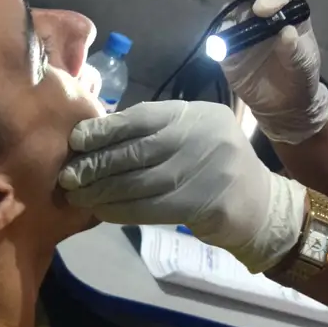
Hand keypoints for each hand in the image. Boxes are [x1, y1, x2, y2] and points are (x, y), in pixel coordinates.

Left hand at [58, 101, 306, 272]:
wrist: (259, 203)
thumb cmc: (215, 162)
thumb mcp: (192, 133)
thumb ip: (156, 130)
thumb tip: (100, 134)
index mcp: (194, 114)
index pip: (140, 118)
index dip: (104, 130)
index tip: (77, 140)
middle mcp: (199, 139)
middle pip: (135, 152)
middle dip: (96, 165)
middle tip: (67, 175)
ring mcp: (203, 172)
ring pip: (138, 183)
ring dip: (102, 192)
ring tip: (78, 196)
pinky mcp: (201, 205)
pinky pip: (150, 208)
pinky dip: (121, 211)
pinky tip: (102, 211)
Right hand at [218, 0, 327, 144]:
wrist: (285, 103)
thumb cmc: (299, 75)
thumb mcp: (304, 64)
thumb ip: (295, 50)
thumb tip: (287, 33)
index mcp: (287, 10)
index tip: (267, 9)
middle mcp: (263, 13)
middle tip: (254, 9)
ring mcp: (243, 27)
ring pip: (231, 8)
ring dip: (232, 14)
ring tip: (238, 32)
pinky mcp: (228, 47)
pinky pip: (218, 37)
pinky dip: (218, 39)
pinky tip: (223, 48)